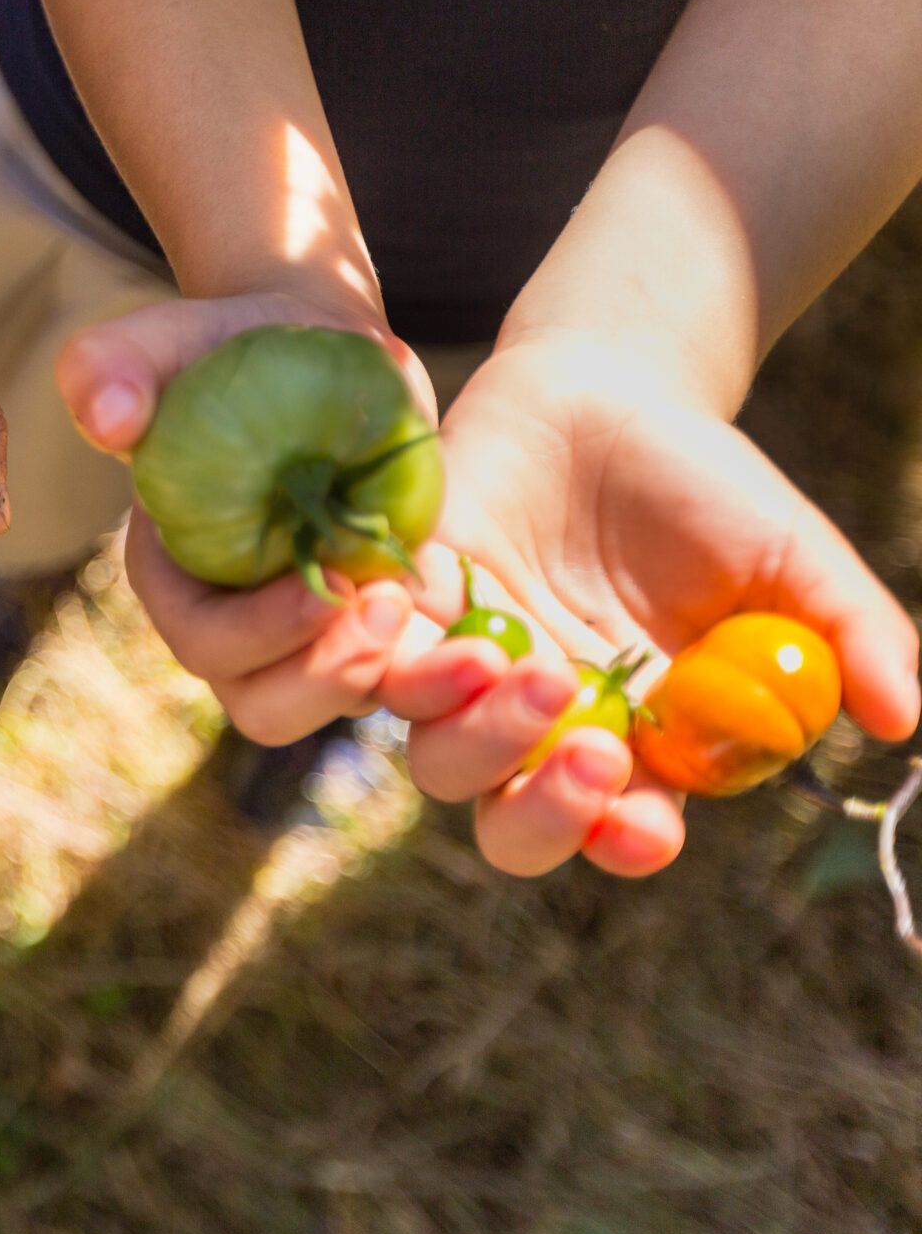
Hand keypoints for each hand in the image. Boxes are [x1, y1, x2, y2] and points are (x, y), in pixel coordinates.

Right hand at [56, 288, 435, 744]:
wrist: (320, 346)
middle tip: (390, 613)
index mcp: (174, 576)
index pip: (203, 640)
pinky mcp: (377, 623)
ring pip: (338, 704)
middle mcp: (236, 624)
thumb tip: (107, 418)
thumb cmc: (232, 345)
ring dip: (390, 684)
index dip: (260, 633)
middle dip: (326, 679)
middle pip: (266, 703)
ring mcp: (309, 634)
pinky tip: (489, 640)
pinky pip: (406, 679)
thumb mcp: (168, 340)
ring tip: (443, 630)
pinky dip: (444, 672)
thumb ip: (114, 365)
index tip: (330, 585)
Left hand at [377, 335, 920, 877]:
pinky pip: (366, 666)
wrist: (604, 394)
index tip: (643, 824)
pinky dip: (377, 660)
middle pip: (511, 825)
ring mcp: (466, 673)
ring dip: (468, 731)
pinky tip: (415, 618)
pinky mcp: (401, 611)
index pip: (620, 828)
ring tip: (506, 660)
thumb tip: (905, 717)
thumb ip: (848, 635)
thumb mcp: (791, 556)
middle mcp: (543, 727)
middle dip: (540, 811)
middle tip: (587, 751)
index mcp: (637, 738)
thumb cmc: (702, 487)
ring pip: (435, 758)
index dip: (623, 840)